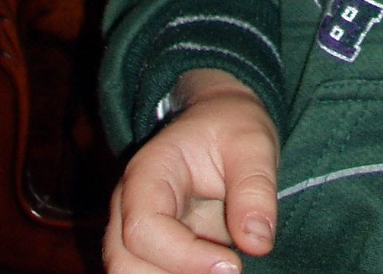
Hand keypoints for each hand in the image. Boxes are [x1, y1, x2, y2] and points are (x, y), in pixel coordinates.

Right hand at [104, 69, 277, 273]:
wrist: (219, 123)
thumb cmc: (230, 127)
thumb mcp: (253, 142)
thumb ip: (255, 188)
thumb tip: (258, 243)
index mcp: (147, 174)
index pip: (142, 230)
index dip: (183, 257)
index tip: (233, 265)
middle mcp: (129, 207)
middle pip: (124, 264)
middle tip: (232, 268)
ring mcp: (134, 232)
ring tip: (224, 267)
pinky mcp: (151, 250)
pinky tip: (214, 269)